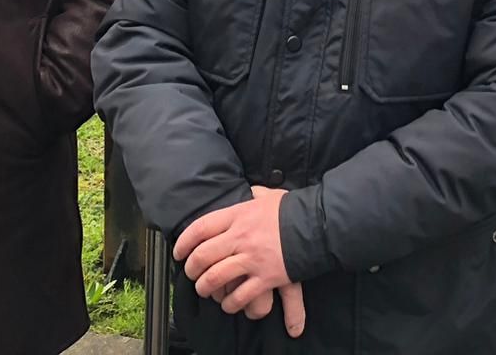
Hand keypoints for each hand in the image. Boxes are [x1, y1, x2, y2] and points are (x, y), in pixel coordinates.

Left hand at [175, 188, 305, 333]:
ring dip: (205, 288)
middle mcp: (240, 237)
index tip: (179, 252)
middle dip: (191, 269)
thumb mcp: (270, 195)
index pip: (200, 228)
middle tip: (191, 273)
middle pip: (202, 256)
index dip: (183, 242)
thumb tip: (251, 191)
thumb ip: (255, 194)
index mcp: (239, 215)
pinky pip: (239, 296)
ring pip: (215, 279)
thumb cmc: (293, 210)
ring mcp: (252, 259)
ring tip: (205, 290)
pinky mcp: (265, 278)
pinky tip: (229, 303)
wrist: (317, 225)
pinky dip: (230, 303)